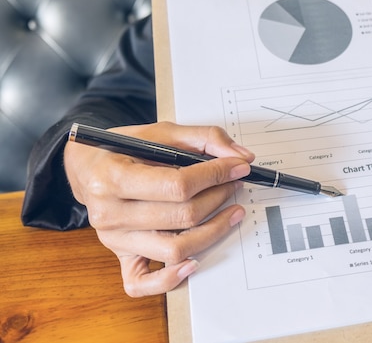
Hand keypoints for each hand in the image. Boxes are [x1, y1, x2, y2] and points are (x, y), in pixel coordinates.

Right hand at [64, 121, 254, 296]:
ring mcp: (114, 239)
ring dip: (213, 231)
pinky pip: (142, 283)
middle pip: (182, 216)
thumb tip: (241, 157)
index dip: (216, 176)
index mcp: (114, 177)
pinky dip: (170, 280)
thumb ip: (204, 138)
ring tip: (230, 211)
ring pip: (174, 249)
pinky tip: (195, 262)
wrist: (87, 167)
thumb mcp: (161, 132)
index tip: (238, 167)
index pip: (178, 185)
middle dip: (219, 197)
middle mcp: (110, 213)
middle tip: (235, 184)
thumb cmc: (123, 148)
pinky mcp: (120, 256)